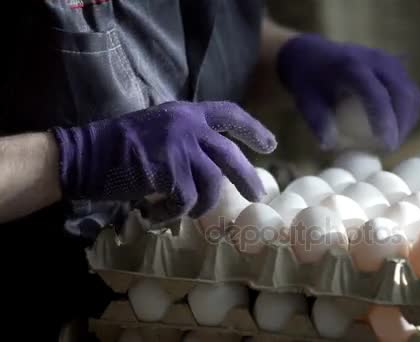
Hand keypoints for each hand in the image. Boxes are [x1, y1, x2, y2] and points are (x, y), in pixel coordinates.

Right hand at [52, 101, 276, 221]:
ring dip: (201, 205)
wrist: (85, 155)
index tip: (271, 145)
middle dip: (247, 178)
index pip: (230, 114)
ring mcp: (179, 146)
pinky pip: (186, 200)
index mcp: (187, 112)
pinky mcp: (169, 170)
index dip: (253, 129)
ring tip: (182, 211)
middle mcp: (188, 125)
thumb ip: (188, 138)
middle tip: (258, 195)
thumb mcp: (160, 129)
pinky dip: (173, 213)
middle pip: (230, 155)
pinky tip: (157, 215)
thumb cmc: (119, 146)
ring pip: (211, 183)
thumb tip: (216, 165)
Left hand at [277, 34, 419, 149]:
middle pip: (402, 93)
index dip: (385, 120)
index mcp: (351, 66)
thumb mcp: (305, 101)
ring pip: (411, 93)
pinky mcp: (395, 66)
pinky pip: (410, 91)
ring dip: (408, 120)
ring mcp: (388, 61)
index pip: (377, 94)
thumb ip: (317, 122)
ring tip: (393, 140)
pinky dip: (408, 112)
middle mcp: (375, 60)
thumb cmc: (307, 81)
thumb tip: (328, 145)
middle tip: (390, 148)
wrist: (311, 54)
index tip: (386, 144)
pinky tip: (396, 129)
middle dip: (401, 124)